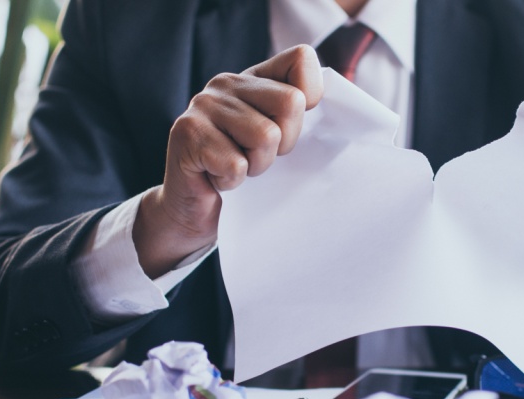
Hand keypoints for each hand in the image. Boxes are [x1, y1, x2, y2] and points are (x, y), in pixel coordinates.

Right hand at [133, 45, 323, 276]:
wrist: (193, 213)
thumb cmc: (242, 173)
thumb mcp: (278, 140)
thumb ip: (298, 116)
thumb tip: (336, 110)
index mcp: (254, 78)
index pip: (302, 60)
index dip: (310, 99)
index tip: (287, 127)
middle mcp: (226, 83)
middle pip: (291, 102)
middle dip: (284, 143)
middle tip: (257, 156)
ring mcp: (203, 105)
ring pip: (266, 136)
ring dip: (256, 166)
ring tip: (236, 167)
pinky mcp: (187, 133)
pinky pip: (237, 164)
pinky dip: (232, 182)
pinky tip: (216, 177)